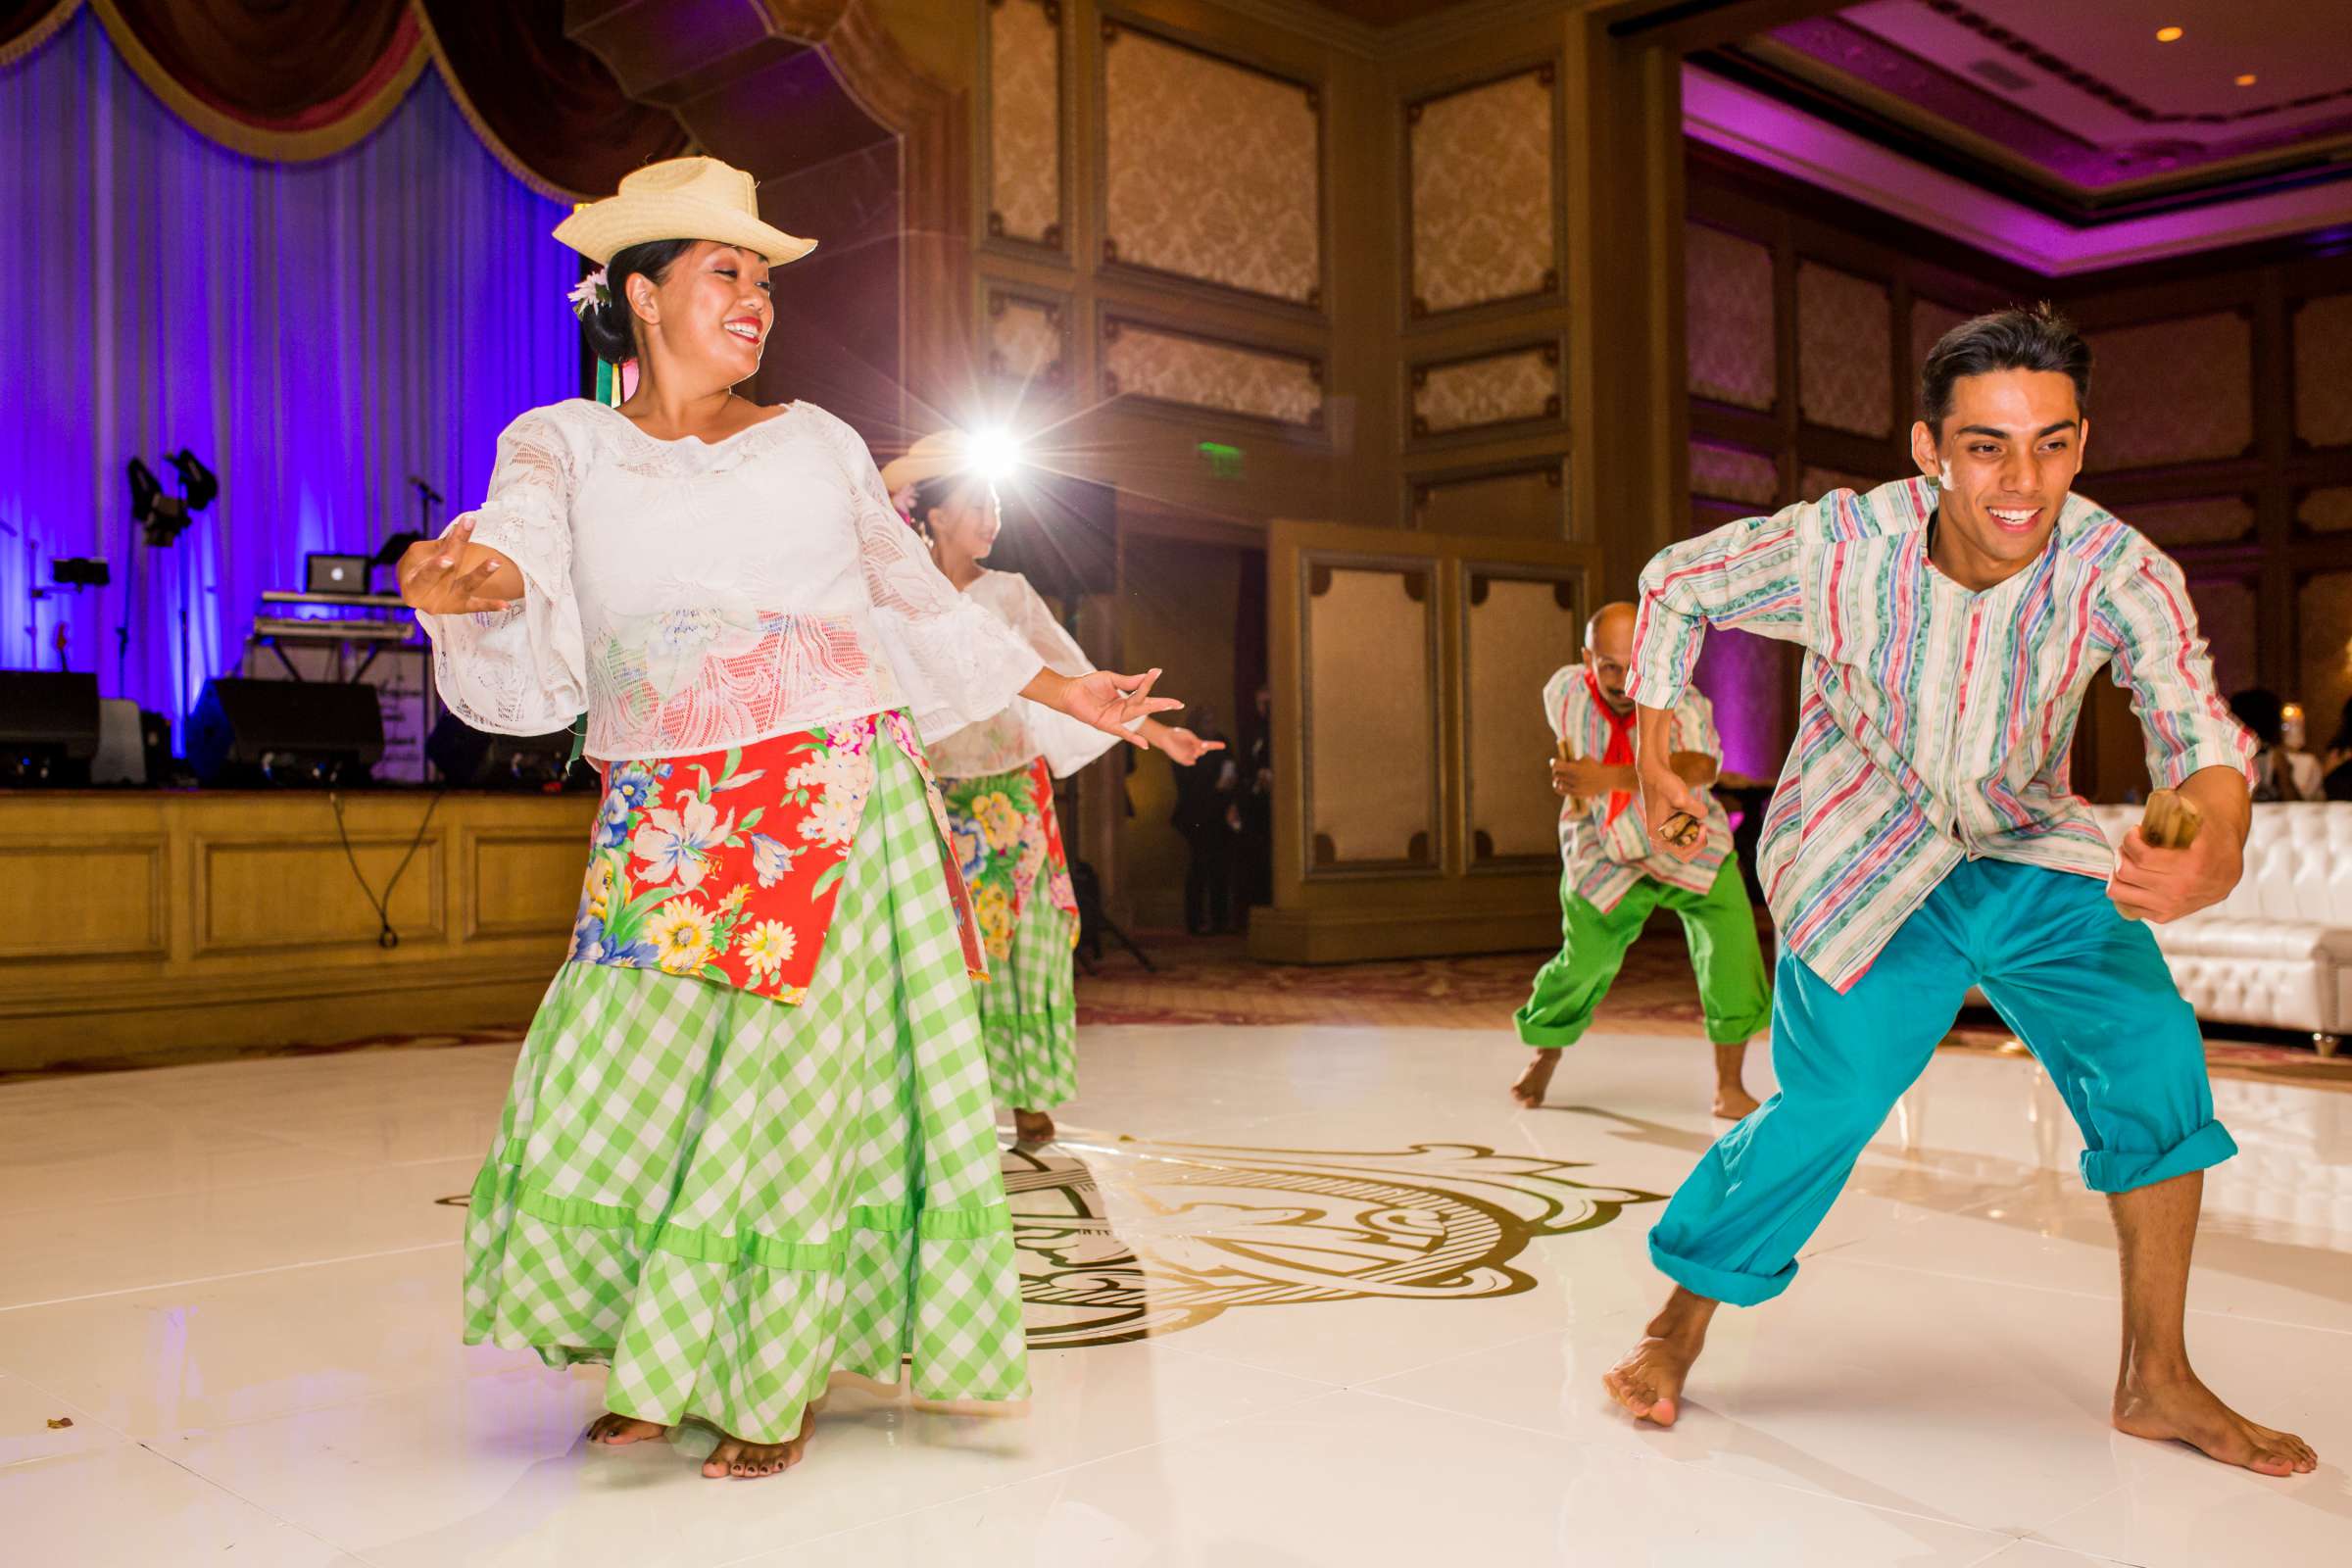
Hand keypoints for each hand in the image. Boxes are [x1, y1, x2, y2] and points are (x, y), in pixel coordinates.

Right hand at [397, 519, 512, 615]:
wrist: (414, 592)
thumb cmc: (414, 569)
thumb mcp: (419, 555)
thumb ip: (440, 545)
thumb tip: (462, 526)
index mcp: (412, 584)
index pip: (431, 563)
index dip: (446, 547)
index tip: (462, 527)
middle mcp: (428, 597)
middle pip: (448, 570)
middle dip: (458, 550)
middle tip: (465, 533)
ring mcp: (445, 604)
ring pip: (465, 587)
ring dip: (481, 574)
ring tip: (495, 562)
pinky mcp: (459, 608)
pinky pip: (476, 606)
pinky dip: (490, 605)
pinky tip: (505, 605)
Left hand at [1050, 668, 1182, 746]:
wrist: (1070, 693)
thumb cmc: (1088, 685)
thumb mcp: (1110, 679)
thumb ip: (1128, 681)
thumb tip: (1146, 676)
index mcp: (1124, 698)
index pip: (1141, 691)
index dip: (1149, 682)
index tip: (1158, 672)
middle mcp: (1123, 709)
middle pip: (1146, 705)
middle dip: (1162, 704)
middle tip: (1178, 703)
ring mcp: (1117, 718)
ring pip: (1137, 713)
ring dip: (1153, 709)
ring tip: (1169, 705)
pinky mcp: (1108, 725)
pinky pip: (1123, 734)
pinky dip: (1134, 739)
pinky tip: (1145, 745)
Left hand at [1156, 725, 1224, 766]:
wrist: (1165, 738)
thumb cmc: (1177, 734)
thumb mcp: (1188, 735)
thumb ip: (1196, 742)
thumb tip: (1202, 748)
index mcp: (1197, 743)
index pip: (1209, 745)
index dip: (1216, 745)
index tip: (1224, 745)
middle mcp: (1194, 750)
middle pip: (1203, 751)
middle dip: (1200, 748)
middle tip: (1194, 744)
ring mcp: (1189, 756)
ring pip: (1196, 756)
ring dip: (1193, 752)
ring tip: (1183, 746)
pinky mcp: (1183, 760)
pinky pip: (1190, 762)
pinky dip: (1189, 758)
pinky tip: (1182, 753)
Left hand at [1551, 757, 1612, 797]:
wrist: (1606, 779)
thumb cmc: (1594, 766)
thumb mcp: (1584, 759)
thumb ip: (1572, 760)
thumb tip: (1560, 761)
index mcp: (1575, 768)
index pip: (1557, 765)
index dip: (1553, 762)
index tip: (1553, 761)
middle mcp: (1573, 778)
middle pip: (1556, 774)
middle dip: (1556, 770)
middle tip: (1558, 769)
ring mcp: (1574, 787)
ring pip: (1558, 783)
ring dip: (1557, 779)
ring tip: (1559, 777)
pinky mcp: (1576, 794)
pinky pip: (1562, 791)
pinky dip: (1559, 787)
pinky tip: (1560, 784)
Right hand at [1638, 754, 1708, 861]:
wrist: (1653, 772)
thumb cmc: (1665, 783)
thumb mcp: (1682, 796)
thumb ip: (1697, 810)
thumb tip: (1703, 818)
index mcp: (1657, 835)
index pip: (1683, 853)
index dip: (1697, 843)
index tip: (1703, 826)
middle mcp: (1657, 837)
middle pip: (1684, 854)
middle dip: (1696, 842)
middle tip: (1702, 825)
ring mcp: (1661, 832)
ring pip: (1683, 846)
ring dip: (1693, 835)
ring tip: (1695, 817)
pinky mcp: (1665, 826)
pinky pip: (1681, 836)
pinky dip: (1690, 828)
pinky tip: (1690, 813)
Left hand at [2108, 824, 2240, 922]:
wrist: (2229, 870)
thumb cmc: (2211, 837)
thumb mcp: (2201, 820)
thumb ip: (2182, 811)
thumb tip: (2163, 799)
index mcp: (2191, 866)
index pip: (2141, 857)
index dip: (2130, 839)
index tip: (2135, 831)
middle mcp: (2179, 890)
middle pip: (2125, 872)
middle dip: (2122, 852)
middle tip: (2130, 845)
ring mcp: (2171, 906)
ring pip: (2119, 892)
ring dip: (2117, 872)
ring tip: (2128, 861)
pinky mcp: (2165, 916)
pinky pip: (2127, 907)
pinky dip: (2125, 889)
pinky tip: (2135, 877)